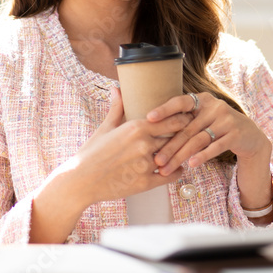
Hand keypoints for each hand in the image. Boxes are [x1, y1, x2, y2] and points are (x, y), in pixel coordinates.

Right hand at [68, 87, 190, 205]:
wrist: (80, 180)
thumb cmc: (91, 153)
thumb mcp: (105, 128)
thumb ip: (117, 108)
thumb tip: (117, 89)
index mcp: (136, 127)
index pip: (170, 120)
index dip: (182, 118)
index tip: (189, 117)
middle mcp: (144, 144)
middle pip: (175, 137)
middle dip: (183, 135)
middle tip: (192, 132)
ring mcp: (146, 164)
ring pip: (173, 156)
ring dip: (179, 154)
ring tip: (186, 150)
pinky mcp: (145, 183)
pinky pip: (170, 176)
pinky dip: (176, 172)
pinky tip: (177, 168)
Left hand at [148, 93, 270, 175]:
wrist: (250, 136)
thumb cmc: (218, 128)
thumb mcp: (203, 118)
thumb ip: (185, 120)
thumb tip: (153, 130)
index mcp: (203, 100)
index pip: (181, 102)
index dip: (165, 109)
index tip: (149, 118)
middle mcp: (214, 107)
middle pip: (187, 128)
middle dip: (169, 146)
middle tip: (156, 160)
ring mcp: (226, 120)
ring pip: (198, 140)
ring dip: (181, 156)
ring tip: (168, 168)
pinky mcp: (235, 134)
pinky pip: (215, 147)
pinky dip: (202, 156)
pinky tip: (191, 164)